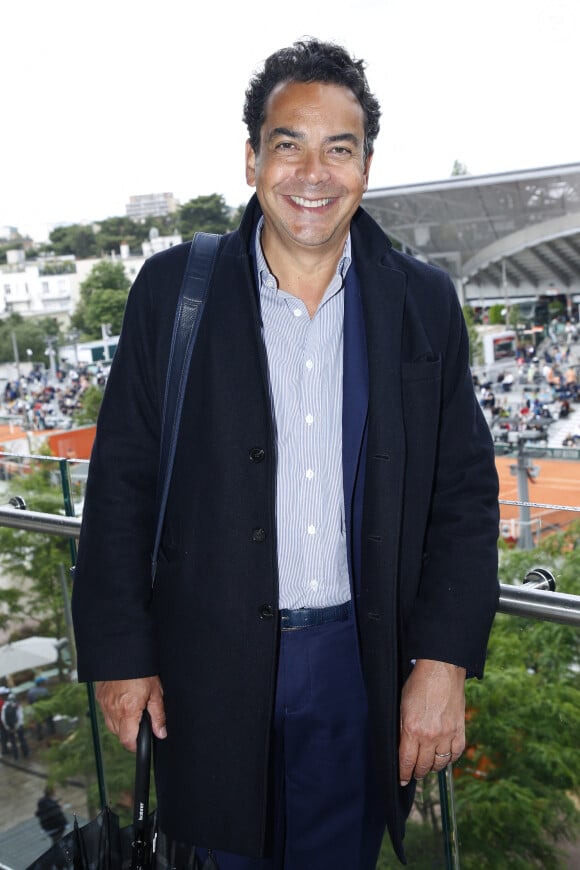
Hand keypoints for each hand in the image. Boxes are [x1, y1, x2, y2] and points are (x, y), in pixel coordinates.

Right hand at [95, 676, 165, 751]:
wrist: (123, 652)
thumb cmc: (141, 670)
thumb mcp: (156, 692)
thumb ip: (158, 715)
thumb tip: (161, 733)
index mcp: (128, 710)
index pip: (127, 740)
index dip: (135, 746)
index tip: (141, 743)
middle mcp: (113, 709)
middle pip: (119, 734)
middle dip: (130, 733)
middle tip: (140, 721)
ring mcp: (104, 704)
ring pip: (111, 725)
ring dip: (121, 724)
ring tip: (132, 711)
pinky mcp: (99, 697)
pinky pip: (105, 713)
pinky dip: (113, 713)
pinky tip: (123, 703)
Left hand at [399, 659, 465, 785]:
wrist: (441, 670)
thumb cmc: (418, 685)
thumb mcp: (402, 706)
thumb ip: (403, 729)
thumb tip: (402, 749)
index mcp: (412, 730)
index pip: (407, 761)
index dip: (404, 773)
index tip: (402, 779)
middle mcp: (430, 736)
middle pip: (423, 766)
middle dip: (417, 772)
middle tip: (414, 773)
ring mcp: (447, 734)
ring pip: (440, 763)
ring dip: (432, 767)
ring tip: (428, 765)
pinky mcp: (460, 731)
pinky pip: (455, 754)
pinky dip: (449, 758)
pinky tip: (443, 757)